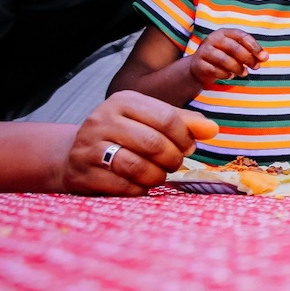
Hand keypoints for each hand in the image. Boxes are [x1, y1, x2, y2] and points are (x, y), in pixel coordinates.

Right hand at [65, 92, 217, 195]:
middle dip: (173, 159)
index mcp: (123, 101)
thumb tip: (212, 130)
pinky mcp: (83, 173)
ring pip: (137, 166)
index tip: (188, 148)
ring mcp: (89, 147)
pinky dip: (139, 189)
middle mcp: (102, 119)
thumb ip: (184, 122)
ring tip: (159, 175)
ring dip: (157, 176)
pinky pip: (123, 186)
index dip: (185, 137)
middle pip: (153, 143)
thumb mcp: (151, 120)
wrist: (76, 154)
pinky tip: (140, 184)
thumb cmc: (125, 135)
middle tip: (175, 164)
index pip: (167, 118)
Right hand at [191, 29, 264, 86]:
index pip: (242, 36)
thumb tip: (264, 57)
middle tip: (256, 67)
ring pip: (224, 60)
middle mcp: (213, 39)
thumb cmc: (223, 56)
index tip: (264, 57)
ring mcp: (204, 51)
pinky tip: (230, 76)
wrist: (199, 67)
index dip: (254, 47)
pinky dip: (226, 75)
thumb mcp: (236, 51)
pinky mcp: (199, 63)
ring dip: (237, 68)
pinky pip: (215, 70)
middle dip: (248, 59)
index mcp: (224, 32)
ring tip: (244, 73)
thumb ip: (250, 52)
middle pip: (234, 48)